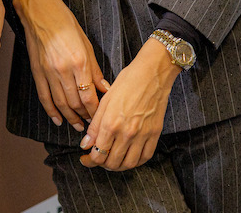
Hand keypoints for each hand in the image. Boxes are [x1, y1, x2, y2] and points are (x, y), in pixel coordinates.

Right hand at [13, 0, 109, 131]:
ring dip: (70, 117)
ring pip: (60, 103)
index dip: (95, 110)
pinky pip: (44, 97)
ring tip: (78, 126)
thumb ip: (95, 70)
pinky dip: (51, 111)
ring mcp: (48, 73)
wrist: (40, 13)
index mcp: (79, 62)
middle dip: (85, 116)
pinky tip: (58, 119)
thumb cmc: (66, 24)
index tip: (101, 116)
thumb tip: (105, 89)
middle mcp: (63, 70)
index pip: (89, 95)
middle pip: (75, 102)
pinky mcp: (37, 73)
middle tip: (92, 124)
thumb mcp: (87, 45)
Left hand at [78, 37, 179, 170]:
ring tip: (111, 160)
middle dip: (101, 164)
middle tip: (97, 158)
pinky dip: (135, 162)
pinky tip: (128, 156)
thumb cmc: (127, 82)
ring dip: (118, 166)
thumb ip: (95, 126)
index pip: (98, 153)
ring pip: (129, 164)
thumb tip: (86, 144)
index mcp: (111, 123)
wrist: (152, 74)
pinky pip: (145, 157)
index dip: (89, 160)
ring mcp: (143, 135)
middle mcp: (127, 133)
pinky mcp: (155, 134)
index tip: (85, 158)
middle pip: (112, 162)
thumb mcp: (105, 100)